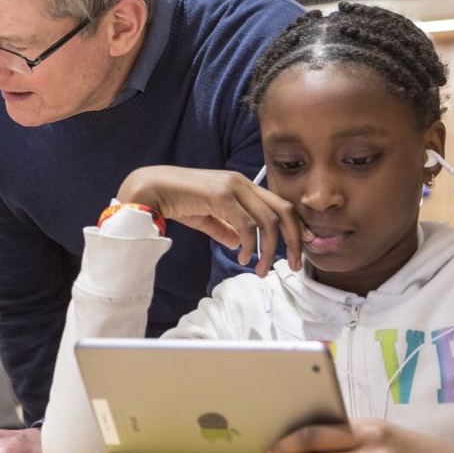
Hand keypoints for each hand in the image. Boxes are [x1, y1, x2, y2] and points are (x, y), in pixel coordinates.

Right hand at [118, 166, 301, 275]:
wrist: (152, 189)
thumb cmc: (178, 201)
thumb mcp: (208, 216)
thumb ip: (226, 228)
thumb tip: (240, 245)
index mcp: (242, 185)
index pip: (280, 204)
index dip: (296, 226)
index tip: (301, 248)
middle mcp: (242, 182)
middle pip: (284, 210)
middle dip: (294, 239)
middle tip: (293, 264)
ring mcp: (233, 187)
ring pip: (268, 221)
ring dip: (269, 250)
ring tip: (262, 270)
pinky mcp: (221, 196)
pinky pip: (246, 225)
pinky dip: (249, 246)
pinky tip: (242, 258)